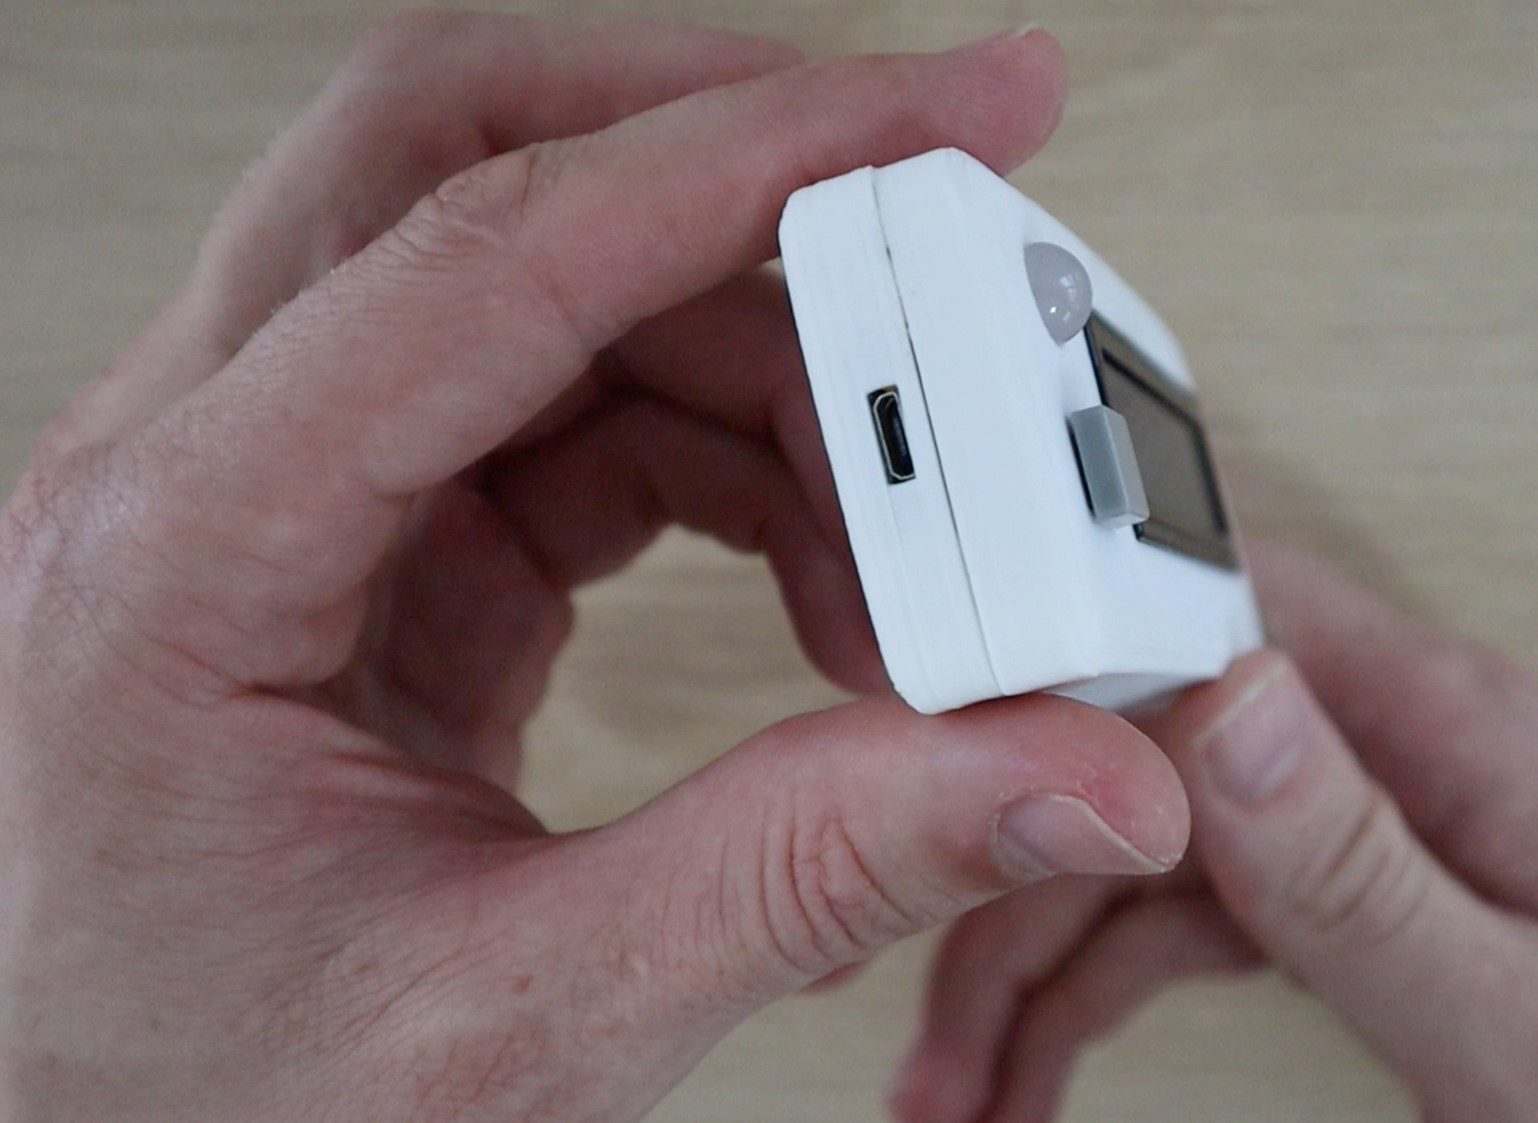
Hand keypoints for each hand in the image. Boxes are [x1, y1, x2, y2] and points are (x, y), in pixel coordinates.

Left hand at [0, 17, 1188, 1120]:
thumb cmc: (197, 1111)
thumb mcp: (520, 1021)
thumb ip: (810, 870)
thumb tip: (1066, 766)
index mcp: (176, 557)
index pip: (480, 251)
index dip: (741, 156)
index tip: (942, 117)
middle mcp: (202, 472)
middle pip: (469, 163)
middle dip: (731, 162)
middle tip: (942, 209)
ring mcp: (283, 492)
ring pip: (554, 284)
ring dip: (767, 368)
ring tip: (911, 551)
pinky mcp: (367, 539)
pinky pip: (573, 407)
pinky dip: (734, 458)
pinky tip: (825, 578)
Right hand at [892, 540, 1537, 1122]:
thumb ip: (1377, 878)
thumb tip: (1231, 704)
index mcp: (1454, 736)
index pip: (1218, 613)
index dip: (1062, 654)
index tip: (930, 751)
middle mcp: (1393, 753)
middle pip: (1137, 746)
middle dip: (1004, 865)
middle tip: (920, 992)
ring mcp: (1362, 819)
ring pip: (1131, 842)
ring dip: (1024, 955)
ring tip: (956, 1084)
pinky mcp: (1346, 887)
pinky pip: (1174, 911)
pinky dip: (1086, 985)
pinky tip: (1031, 1058)